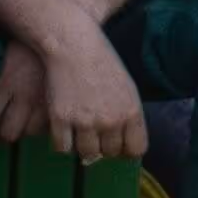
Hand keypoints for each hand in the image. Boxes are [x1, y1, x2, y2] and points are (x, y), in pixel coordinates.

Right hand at [0, 5, 147, 166]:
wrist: (73, 44)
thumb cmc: (101, 63)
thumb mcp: (126, 88)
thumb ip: (127, 117)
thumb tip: (124, 148)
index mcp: (132, 112)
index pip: (136, 150)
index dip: (127, 150)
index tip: (118, 144)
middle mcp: (111, 120)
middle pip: (110, 153)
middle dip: (103, 146)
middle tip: (94, 131)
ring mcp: (86, 121)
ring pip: (86, 153)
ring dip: (82, 146)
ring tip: (79, 130)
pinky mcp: (61, 119)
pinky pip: (62, 147)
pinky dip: (61, 142)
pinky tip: (62, 129)